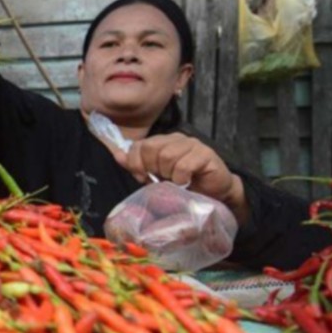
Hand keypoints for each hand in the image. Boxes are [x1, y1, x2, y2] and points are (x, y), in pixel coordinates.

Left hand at [112, 133, 249, 223]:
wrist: (214, 193)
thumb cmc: (184, 185)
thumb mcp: (155, 176)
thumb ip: (136, 165)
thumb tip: (117, 155)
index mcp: (162, 141)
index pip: (139, 145)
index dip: (137, 164)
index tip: (144, 178)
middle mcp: (176, 138)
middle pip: (150, 148)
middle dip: (152, 169)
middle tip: (162, 180)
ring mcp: (192, 144)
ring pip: (167, 156)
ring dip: (168, 174)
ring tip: (176, 181)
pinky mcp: (206, 154)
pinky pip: (184, 165)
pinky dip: (181, 179)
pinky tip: (187, 183)